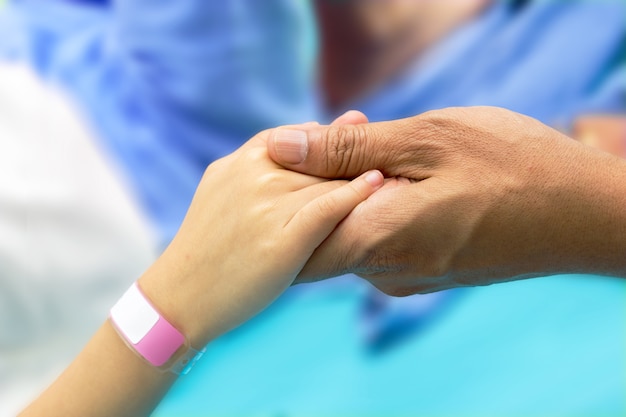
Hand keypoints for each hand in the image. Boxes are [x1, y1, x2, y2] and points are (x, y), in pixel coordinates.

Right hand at [141, 127, 382, 345]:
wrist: (181, 296)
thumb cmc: (209, 246)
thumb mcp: (223, 189)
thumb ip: (260, 161)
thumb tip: (305, 135)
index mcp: (240, 162)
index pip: (293, 137)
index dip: (326, 138)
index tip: (357, 126)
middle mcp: (253, 176)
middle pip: (316, 158)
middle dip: (350, 157)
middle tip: (388, 147)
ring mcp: (266, 206)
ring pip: (327, 180)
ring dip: (360, 174)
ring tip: (396, 169)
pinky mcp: (281, 240)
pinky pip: (327, 209)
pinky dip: (356, 195)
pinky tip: (378, 184)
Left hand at [267, 107, 625, 294]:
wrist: (585, 215)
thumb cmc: (513, 168)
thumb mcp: (426, 140)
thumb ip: (346, 149)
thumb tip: (282, 147)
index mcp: (375, 241)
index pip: (292, 233)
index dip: (285, 188)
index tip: (306, 149)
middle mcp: (384, 273)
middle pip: (319, 232)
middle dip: (320, 180)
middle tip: (349, 133)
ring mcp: (406, 277)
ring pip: (350, 232)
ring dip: (351, 188)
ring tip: (381, 146)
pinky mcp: (425, 271)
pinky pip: (380, 239)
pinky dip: (377, 203)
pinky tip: (403, 171)